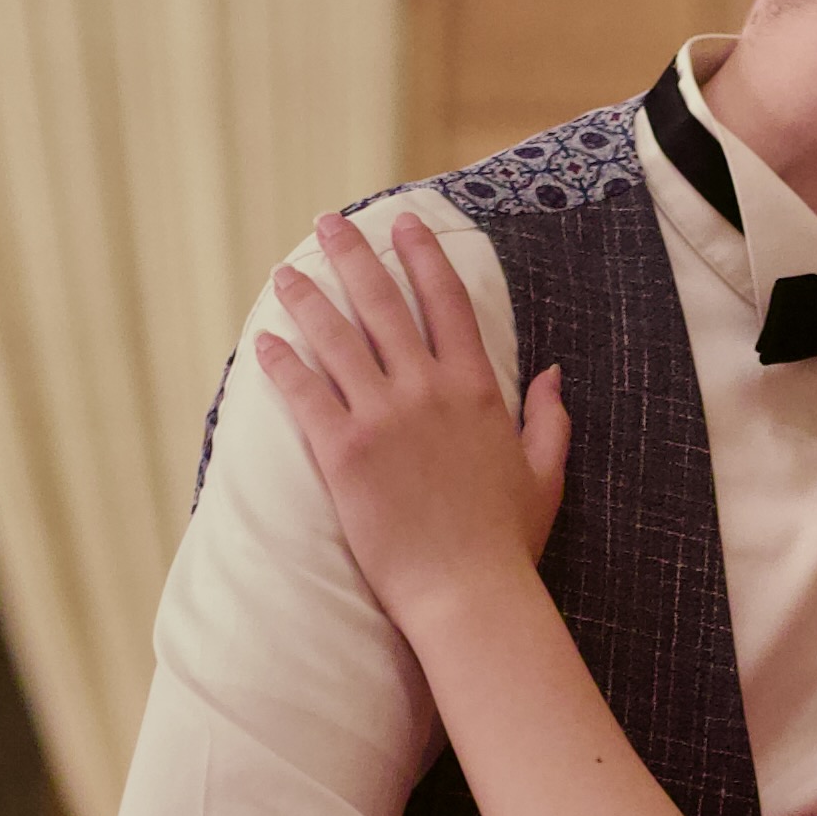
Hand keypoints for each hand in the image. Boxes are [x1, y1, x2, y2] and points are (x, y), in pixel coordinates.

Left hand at [248, 210, 568, 623]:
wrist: (467, 591)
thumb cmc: (507, 540)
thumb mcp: (544, 472)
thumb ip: (548, 417)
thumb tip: (552, 373)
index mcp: (475, 389)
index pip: (445, 301)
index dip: (422, 256)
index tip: (403, 224)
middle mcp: (426, 389)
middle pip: (382, 303)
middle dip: (353, 256)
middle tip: (330, 224)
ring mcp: (381, 417)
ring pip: (335, 338)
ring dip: (307, 298)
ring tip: (285, 273)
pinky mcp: (342, 452)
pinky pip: (304, 393)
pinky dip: (282, 363)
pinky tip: (264, 340)